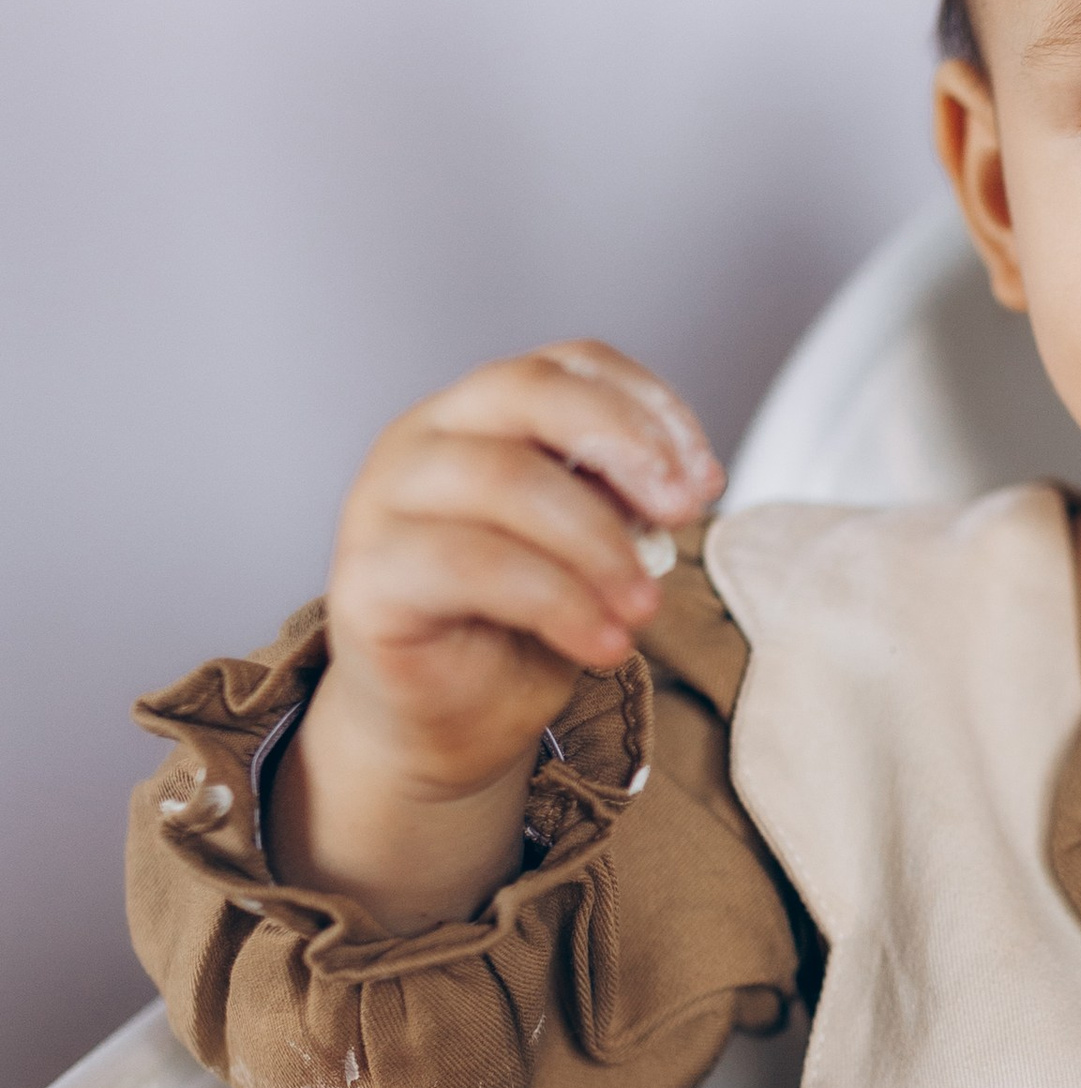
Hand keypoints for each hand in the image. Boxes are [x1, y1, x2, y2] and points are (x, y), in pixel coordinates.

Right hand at [271, 344, 722, 930]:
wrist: (444, 724)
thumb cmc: (515, 628)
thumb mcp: (588, 548)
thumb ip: (619, 499)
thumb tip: (681, 481)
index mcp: (478, 415)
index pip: (567, 363)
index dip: (647, 405)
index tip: (706, 477)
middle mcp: (422, 440)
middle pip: (528, 392)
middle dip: (625, 447)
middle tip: (683, 514)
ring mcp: (383, 504)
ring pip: (504, 479)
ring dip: (598, 541)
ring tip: (645, 605)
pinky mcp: (367, 580)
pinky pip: (469, 565)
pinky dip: (556, 601)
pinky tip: (602, 642)